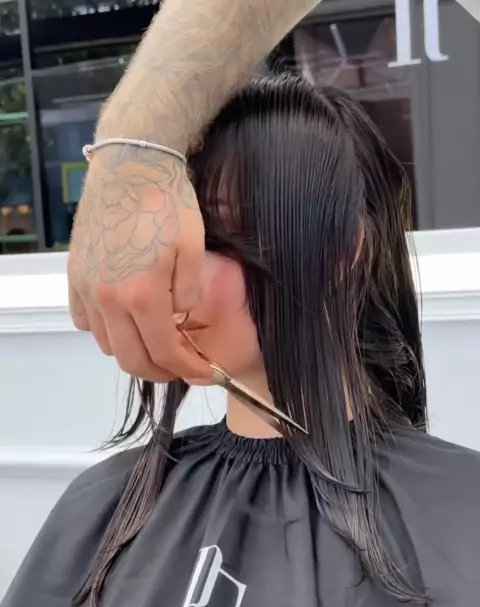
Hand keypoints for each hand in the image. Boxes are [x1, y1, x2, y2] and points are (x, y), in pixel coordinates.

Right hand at [67, 148, 212, 382]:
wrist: (130, 163)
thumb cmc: (167, 200)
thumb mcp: (194, 247)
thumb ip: (189, 293)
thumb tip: (180, 319)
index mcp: (142, 295)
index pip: (165, 352)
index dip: (188, 368)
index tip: (205, 371)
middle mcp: (108, 299)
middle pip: (132, 359)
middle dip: (161, 372)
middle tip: (181, 366)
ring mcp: (87, 288)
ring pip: (107, 344)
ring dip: (133, 351)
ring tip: (156, 341)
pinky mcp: (75, 275)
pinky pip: (85, 320)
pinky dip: (105, 331)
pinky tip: (125, 321)